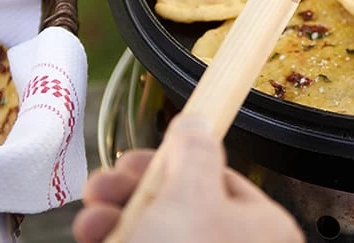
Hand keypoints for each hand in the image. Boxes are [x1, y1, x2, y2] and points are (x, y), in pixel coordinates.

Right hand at [72, 116, 302, 242]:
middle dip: (134, 190)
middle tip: (103, 186)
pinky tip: (95, 238)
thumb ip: (194, 151)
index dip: (171, 162)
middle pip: (182, 205)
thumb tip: (197, 123)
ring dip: (117, 218)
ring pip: (158, 233)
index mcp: (262, 227)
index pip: (218, 176)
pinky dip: (119, 242)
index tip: (136, 161)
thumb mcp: (189, 195)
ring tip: (91, 220)